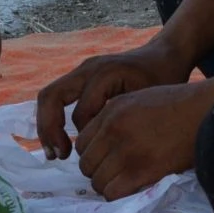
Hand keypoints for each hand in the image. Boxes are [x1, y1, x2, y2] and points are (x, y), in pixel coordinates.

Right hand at [35, 40, 193, 159]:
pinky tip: (64, 140)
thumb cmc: (165, 78)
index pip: (80, 113)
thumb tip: (103, 152)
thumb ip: (127, 122)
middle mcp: (88, 68)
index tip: (89, 158)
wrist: (166, 55)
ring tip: (57, 153)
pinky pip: (58, 96)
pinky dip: (54, 118)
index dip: (83, 139)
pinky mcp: (82, 75)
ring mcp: (82, 69)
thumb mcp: (151, 102)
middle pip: (51, 97)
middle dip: (49, 129)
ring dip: (47, 126)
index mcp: (105, 74)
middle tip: (58, 156)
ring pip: (49, 96)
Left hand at [75, 80, 213, 199]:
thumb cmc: (181, 105)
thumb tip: (105, 144)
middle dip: (99, 171)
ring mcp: (126, 151)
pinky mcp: (141, 170)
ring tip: (126, 182)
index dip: (94, 154)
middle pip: (86, 163)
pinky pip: (112, 192)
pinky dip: (119, 194)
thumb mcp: (141, 100)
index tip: (107, 159)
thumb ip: (118, 117)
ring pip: (97, 181)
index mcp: (112, 110)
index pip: (82, 142)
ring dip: (109, 185)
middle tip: (117, 173)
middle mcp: (114, 129)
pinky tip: (133, 187)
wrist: (207, 111)